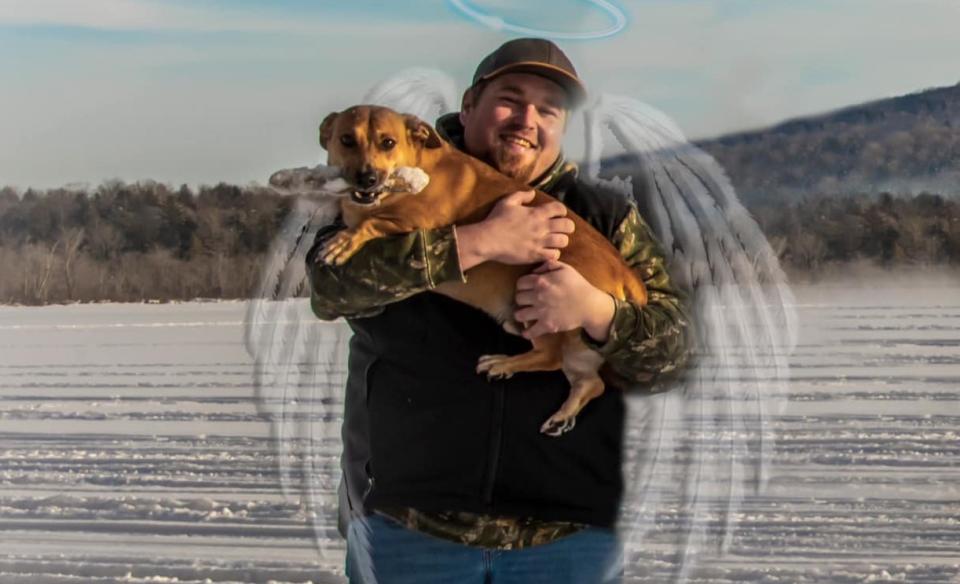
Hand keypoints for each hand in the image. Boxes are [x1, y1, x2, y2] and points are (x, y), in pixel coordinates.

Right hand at [455, 190, 574, 269]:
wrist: (488, 239)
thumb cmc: (496, 220)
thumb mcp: (507, 202)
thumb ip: (521, 195)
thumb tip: (532, 193)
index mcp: (536, 213)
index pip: (559, 208)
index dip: (561, 210)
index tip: (557, 214)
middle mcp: (541, 227)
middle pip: (567, 226)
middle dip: (567, 226)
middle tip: (560, 229)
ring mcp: (539, 242)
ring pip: (563, 241)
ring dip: (561, 240)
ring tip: (554, 241)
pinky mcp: (535, 255)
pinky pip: (554, 255)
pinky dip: (553, 253)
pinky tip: (547, 252)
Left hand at [514, 260, 615, 340]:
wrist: (590, 304)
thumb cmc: (578, 285)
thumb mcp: (565, 268)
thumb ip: (548, 264)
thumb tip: (535, 270)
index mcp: (541, 281)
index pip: (520, 283)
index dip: (523, 286)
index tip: (526, 289)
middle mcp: (538, 296)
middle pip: (518, 298)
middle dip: (522, 299)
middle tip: (527, 301)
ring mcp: (542, 312)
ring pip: (519, 315)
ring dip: (521, 314)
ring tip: (525, 314)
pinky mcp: (547, 325)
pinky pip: (530, 332)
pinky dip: (527, 333)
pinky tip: (526, 332)